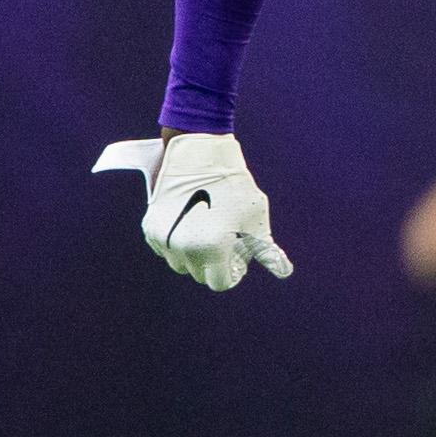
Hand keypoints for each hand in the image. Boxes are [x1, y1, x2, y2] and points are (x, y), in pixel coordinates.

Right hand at [93, 132, 292, 291]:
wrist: (199, 154)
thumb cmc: (234, 186)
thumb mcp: (255, 218)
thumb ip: (266, 250)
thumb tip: (284, 271)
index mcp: (212, 249)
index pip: (220, 282)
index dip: (232, 272)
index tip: (237, 258)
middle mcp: (185, 248)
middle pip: (200, 275)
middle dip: (214, 264)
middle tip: (224, 242)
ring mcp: (165, 239)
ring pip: (181, 264)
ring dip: (194, 256)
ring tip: (207, 232)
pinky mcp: (151, 228)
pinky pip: (165, 249)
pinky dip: (177, 244)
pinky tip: (190, 224)